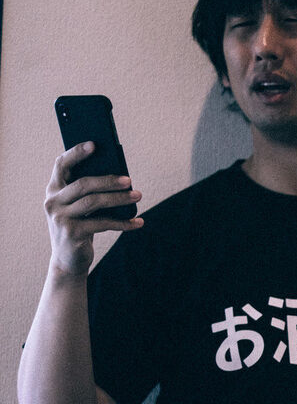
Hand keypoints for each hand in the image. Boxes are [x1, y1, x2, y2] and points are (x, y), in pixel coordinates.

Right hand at [45, 142, 141, 276]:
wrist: (68, 259)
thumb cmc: (79, 226)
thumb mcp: (80, 207)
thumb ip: (90, 192)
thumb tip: (120, 176)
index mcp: (53, 189)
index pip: (61, 165)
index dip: (76, 153)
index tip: (94, 144)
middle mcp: (52, 201)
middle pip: (83, 184)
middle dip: (109, 180)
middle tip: (130, 180)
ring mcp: (60, 218)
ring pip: (94, 202)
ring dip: (119, 199)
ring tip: (139, 196)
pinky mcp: (71, 233)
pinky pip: (102, 223)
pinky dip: (123, 222)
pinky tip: (138, 222)